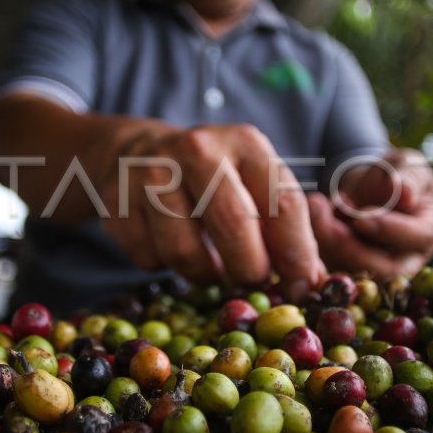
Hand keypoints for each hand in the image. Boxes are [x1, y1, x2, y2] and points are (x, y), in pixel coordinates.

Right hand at [99, 123, 326, 289]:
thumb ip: (286, 227)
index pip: (282, 204)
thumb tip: (314, 282)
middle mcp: (198, 151)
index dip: (297, 254)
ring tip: (210, 264)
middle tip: (251, 280)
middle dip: (249, 268)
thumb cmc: (212, 177)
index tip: (302, 287)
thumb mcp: (253, 183)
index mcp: (245, 144)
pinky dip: (165, 266)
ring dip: (204, 274)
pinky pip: (150, 259)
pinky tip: (170, 244)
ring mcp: (151, 175)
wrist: (134, 152)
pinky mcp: (118, 203)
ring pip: (185, 253)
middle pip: (234, 226)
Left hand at [308, 148, 432, 278]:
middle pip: (384, 268)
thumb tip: (404, 191)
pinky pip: (333, 267)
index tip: (361, 217)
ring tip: (317, 208)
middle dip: (349, 246)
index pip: (418, 238)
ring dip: (328, 243)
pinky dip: (317, 244)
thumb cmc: (398, 173)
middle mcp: (410, 257)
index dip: (389, 230)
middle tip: (324, 217)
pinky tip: (312, 215)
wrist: (373, 186)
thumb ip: (407, 176)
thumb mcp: (407, 164)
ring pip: (353, 271)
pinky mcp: (352, 270)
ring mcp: (380, 268)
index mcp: (431, 229)